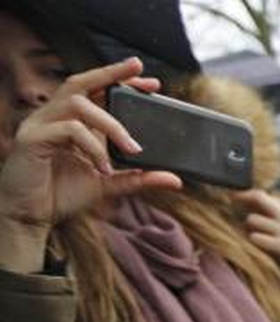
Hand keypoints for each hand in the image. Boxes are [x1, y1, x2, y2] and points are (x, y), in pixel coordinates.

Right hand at [0, 58, 180, 272]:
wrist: (31, 216)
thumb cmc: (62, 194)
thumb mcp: (109, 183)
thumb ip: (139, 178)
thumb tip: (176, 180)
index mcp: (72, 121)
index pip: (95, 90)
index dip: (120, 80)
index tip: (152, 83)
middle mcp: (54, 117)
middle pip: (81, 82)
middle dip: (111, 74)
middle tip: (139, 73)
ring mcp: (40, 124)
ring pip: (77, 103)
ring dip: (111, 123)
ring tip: (132, 148)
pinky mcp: (32, 139)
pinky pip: (67, 130)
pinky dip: (92, 146)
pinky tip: (104, 167)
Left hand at [235, 190, 279, 304]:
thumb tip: (270, 208)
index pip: (266, 194)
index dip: (249, 196)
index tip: (239, 198)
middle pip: (257, 198)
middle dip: (241, 200)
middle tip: (232, 204)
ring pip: (252, 219)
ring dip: (249, 227)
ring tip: (255, 234)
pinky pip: (255, 238)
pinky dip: (255, 241)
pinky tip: (261, 245)